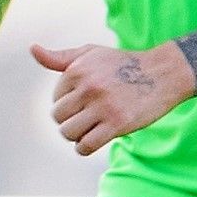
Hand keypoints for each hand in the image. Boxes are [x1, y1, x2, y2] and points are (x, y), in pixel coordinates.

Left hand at [32, 40, 193, 156]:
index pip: (55, 99)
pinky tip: (93, 140)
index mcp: (78, 70)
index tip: (84, 102)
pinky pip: (86, 145)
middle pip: (58, 117)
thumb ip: (60, 57)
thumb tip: (33, 49)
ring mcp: (103, 106)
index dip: (68, 104)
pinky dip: (84, 148)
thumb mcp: (91, 54)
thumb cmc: (123, 64)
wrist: (163, 73)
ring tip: (89, 129)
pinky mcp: (117, 124)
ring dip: (76, 136)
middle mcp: (88, 87)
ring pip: (68, 133)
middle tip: (85, 119)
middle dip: (69, 121)